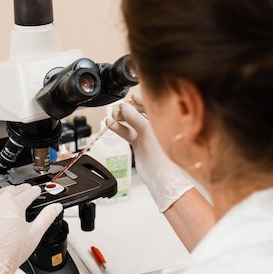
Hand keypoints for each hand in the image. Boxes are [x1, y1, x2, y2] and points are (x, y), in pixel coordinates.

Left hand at [0, 183, 62, 273]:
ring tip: (12, 191)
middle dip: (22, 189)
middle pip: (12, 191)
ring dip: (7, 190)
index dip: (35, 191)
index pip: (27, 193)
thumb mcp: (35, 233)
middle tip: (27, 188)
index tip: (37, 190)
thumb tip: (55, 208)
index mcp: (14, 206)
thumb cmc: (11, 252)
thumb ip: (47, 217)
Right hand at [107, 94, 192, 211]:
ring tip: (112, 116)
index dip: (140, 98)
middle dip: (127, 108)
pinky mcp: (138, 142)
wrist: (159, 176)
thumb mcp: (146, 131)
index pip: (150, 103)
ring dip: (120, 118)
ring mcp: (146, 134)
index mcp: (162, 119)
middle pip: (138, 110)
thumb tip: (123, 106)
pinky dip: (118, 127)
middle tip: (118, 110)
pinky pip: (126, 131)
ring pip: (130, 121)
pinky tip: (110, 123)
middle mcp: (155, 125)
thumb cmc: (161, 155)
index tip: (130, 97)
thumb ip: (133, 117)